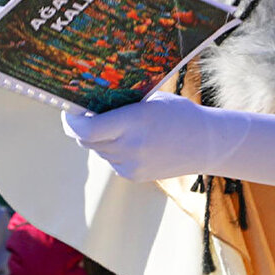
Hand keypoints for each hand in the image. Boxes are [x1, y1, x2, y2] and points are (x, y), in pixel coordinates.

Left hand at [60, 92, 246, 182]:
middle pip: (87, 140)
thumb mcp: (151, 99)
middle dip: (80, 127)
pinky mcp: (133, 175)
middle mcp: (130, 146)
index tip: (68, 111)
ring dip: (97, 138)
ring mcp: (131, 165)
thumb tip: (91, 100)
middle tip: (81, 113)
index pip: (87, 128)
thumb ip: (122, 103)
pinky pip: (111, 160)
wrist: (206, 144)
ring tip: (114, 124)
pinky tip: (129, 140)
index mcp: (134, 122)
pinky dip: (112, 149)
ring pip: (98, 150)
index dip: (71, 120)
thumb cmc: (179, 113)